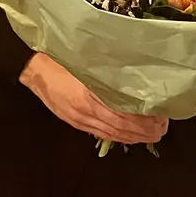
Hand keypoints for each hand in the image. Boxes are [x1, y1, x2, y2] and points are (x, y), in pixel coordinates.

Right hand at [19, 53, 166, 144]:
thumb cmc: (60, 59)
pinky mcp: (76, 123)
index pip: (125, 114)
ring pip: (113, 134)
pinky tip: (130, 136)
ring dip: (135, 137)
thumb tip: (136, 79)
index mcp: (90, 95)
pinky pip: (102, 134)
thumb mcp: (86, 61)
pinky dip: (120, 137)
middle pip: (122, 127)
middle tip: (162, 128)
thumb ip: (108, 74)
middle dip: (145, 131)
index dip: (144, 119)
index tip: (161, 115)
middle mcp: (86, 111)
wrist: (33, 69)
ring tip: (152, 135)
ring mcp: (80, 119)